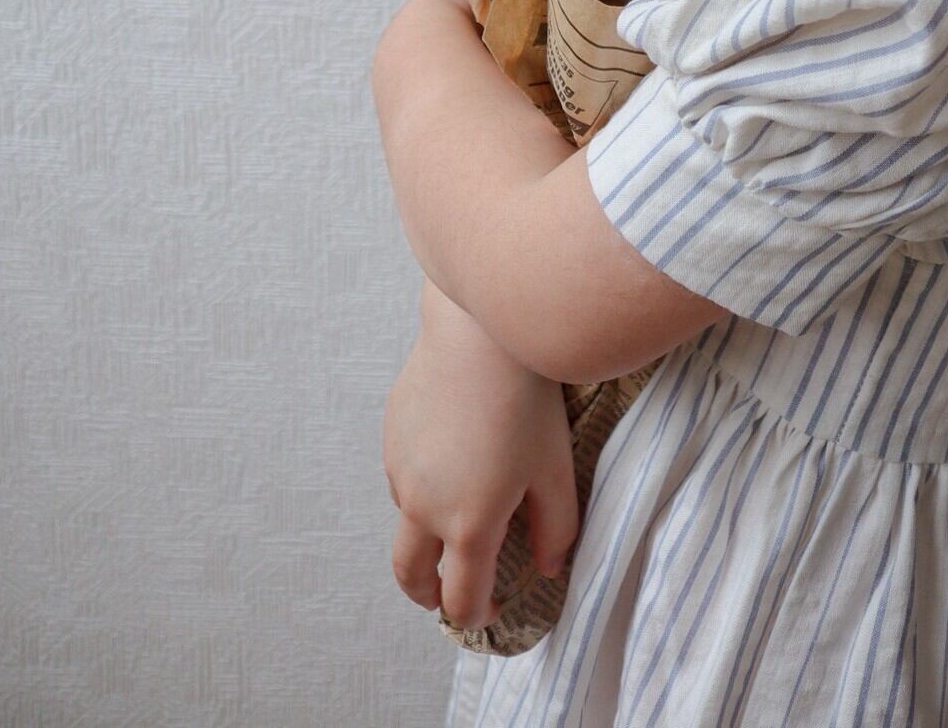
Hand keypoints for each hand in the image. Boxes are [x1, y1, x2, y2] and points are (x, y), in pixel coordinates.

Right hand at [385, 281, 579, 632]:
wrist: (479, 332)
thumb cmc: (526, 400)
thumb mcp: (556, 470)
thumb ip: (556, 529)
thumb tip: (548, 568)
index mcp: (468, 525)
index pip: (462, 600)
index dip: (477, 615)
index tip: (492, 609)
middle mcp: (423, 507)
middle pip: (411, 578)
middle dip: (429, 595)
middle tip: (450, 591)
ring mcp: (400, 471)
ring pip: (407, 521)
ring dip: (428, 532)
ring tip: (464, 502)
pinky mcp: (390, 436)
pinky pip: (402, 477)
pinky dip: (421, 485)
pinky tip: (453, 452)